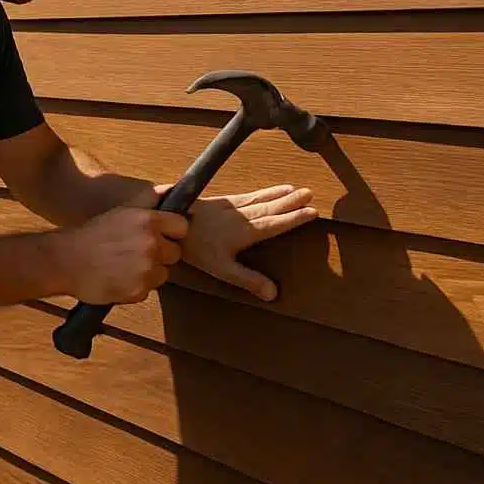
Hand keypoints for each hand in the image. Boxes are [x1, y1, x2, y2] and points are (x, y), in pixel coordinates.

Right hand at [61, 205, 186, 304]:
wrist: (65, 260)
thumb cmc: (91, 234)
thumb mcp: (120, 212)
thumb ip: (148, 202)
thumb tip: (170, 191)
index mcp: (148, 221)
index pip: (182, 227)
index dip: (172, 233)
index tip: (162, 236)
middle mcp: (151, 245)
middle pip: (175, 253)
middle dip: (161, 254)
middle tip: (138, 252)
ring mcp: (146, 270)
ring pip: (162, 274)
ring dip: (149, 272)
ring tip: (125, 266)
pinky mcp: (138, 291)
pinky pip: (147, 290)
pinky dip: (136, 287)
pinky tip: (119, 278)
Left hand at [179, 184, 318, 301]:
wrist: (171, 221)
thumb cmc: (196, 249)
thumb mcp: (223, 269)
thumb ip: (249, 280)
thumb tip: (274, 294)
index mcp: (246, 232)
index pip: (276, 224)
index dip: (294, 218)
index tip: (313, 212)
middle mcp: (242, 216)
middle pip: (271, 207)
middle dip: (291, 202)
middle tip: (310, 193)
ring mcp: (231, 206)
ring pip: (260, 198)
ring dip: (278, 194)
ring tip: (294, 189)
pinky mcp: (220, 201)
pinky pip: (247, 195)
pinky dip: (260, 192)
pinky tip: (264, 191)